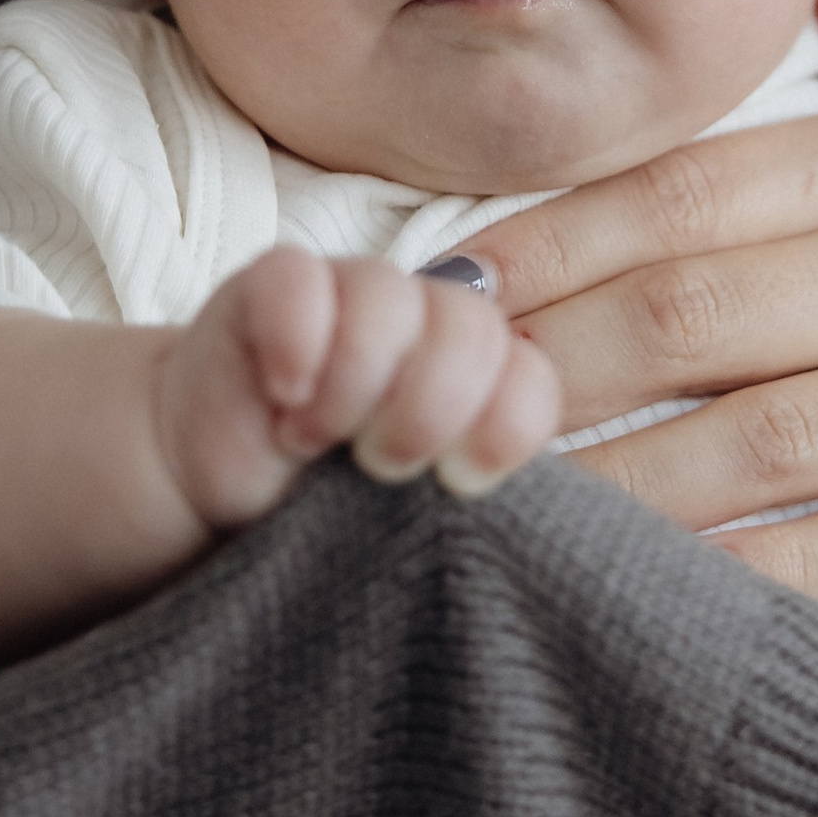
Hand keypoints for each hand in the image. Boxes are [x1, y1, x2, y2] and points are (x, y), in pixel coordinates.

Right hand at [154, 248, 559, 534]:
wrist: (217, 511)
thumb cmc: (333, 529)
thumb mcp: (433, 533)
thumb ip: (502, 515)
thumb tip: (599, 537)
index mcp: (479, 385)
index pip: (532, 376)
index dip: (509, 424)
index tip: (464, 481)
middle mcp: (422, 330)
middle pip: (470, 329)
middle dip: (431, 409)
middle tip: (382, 466)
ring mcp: (346, 299)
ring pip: (390, 297)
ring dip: (358, 382)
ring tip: (316, 439)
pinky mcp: (267, 289)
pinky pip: (298, 279)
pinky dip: (296, 338)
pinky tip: (283, 395)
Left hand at [475, 0, 817, 610]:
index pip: (682, 197)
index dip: (547, 243)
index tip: (441, 292)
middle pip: (698, 316)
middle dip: (549, 366)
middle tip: (436, 405)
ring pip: (758, 440)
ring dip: (615, 483)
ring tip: (500, 501)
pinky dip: (741, 576)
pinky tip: (643, 593)